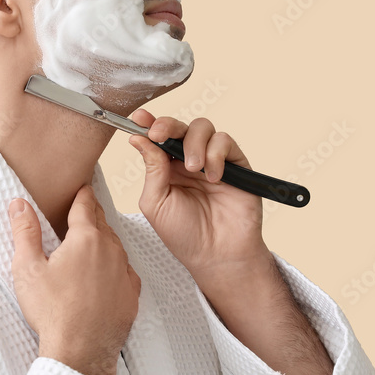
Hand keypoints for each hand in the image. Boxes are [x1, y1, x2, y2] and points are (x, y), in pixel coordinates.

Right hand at [8, 183, 140, 374]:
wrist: (80, 353)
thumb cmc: (52, 312)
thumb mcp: (28, 268)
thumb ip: (25, 232)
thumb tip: (19, 204)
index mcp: (86, 239)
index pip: (85, 205)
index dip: (82, 194)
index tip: (82, 187)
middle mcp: (111, 251)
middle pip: (102, 223)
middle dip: (92, 214)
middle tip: (86, 208)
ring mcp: (124, 274)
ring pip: (116, 246)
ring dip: (104, 240)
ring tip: (93, 240)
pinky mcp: (131, 296)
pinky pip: (125, 271)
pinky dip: (116, 266)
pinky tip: (107, 272)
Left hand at [127, 109, 272, 287]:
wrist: (217, 255)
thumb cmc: (184, 234)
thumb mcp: (156, 203)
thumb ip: (151, 169)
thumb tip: (138, 138)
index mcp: (165, 168)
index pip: (156, 137)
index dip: (147, 124)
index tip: (138, 118)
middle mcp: (187, 160)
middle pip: (178, 126)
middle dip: (167, 125)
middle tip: (159, 134)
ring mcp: (212, 160)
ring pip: (202, 127)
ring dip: (194, 144)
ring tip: (193, 169)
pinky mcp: (235, 164)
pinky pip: (225, 141)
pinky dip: (216, 154)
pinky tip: (212, 176)